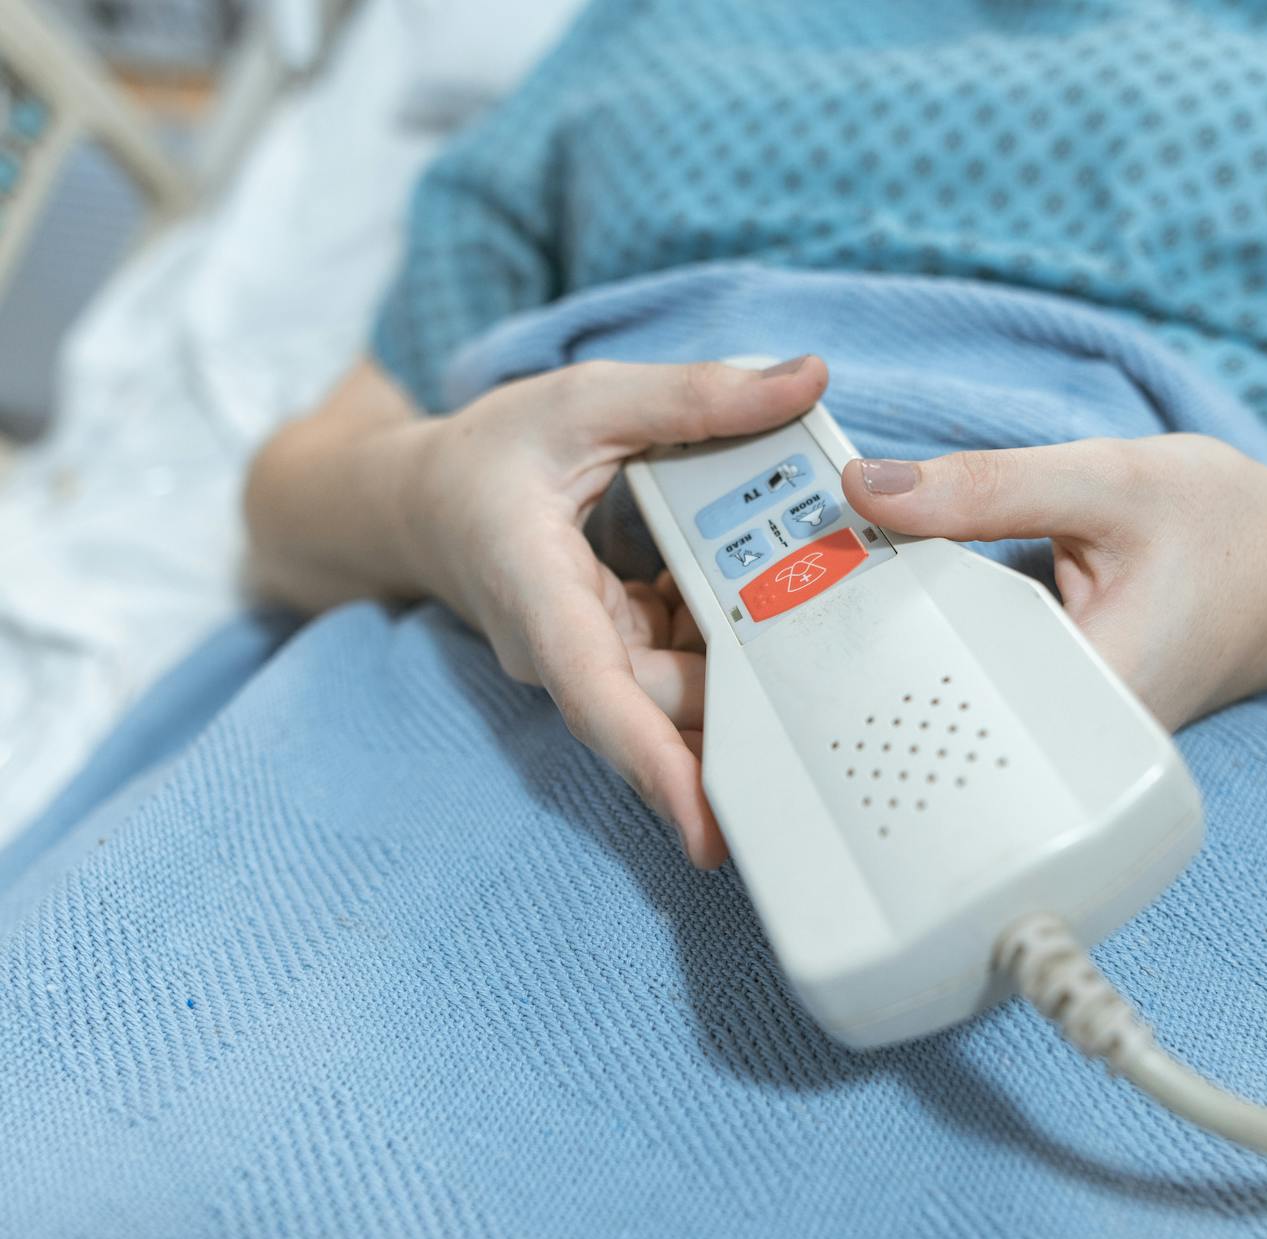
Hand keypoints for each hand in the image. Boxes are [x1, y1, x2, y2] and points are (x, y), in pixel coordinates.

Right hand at [398, 356, 828, 867]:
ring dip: (752, 655)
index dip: (658, 766)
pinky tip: (779, 593)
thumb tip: (803, 378)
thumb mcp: (587, 400)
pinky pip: (690, 658)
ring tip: (830, 625)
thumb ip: (693, 395)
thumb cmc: (490, 454)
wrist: (421, 502)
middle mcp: (568, 650)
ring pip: (688, 685)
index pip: (601, 698)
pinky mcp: (623, 651)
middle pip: (670, 699)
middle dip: (750, 694)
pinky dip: (732, 627)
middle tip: (843, 697)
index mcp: (542, 596)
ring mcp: (598, 657)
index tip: (711, 830)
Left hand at [841, 435, 1266, 729]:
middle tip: (826, 546)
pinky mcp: (1053, 708)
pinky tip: (921, 572)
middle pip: (923, 684)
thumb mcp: (1110, 484)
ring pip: (945, 675)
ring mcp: (1055, 732)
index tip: (810, 564)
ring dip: (904, 611)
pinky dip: (944, 614)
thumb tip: (869, 488)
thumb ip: (987, 487)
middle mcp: (1059, 742)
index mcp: (1072, 706)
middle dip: (870, 614)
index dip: (857, 619)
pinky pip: (974, 663)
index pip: (926, 673)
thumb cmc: (1233, 533)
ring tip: (865, 554)